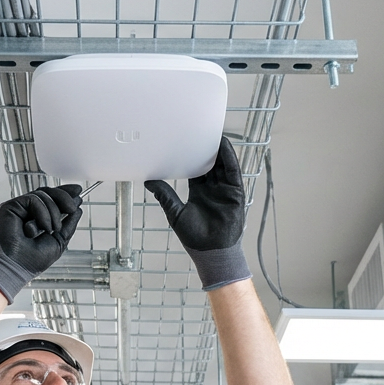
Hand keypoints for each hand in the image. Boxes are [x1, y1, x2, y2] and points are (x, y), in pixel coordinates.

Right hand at [0, 184, 83, 301]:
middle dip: (63, 197)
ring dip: (53, 212)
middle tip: (72, 207)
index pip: (51, 199)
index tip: (78, 191)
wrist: (18, 267)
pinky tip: (43, 227)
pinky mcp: (10, 207)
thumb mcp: (60, 240)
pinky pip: (33, 199)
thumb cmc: (33, 260)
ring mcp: (19, 209)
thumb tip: (77, 208)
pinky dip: (42, 212)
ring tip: (52, 229)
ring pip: (43, 195)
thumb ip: (69, 223)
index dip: (64, 193)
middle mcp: (27, 212)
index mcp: (38, 219)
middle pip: (48, 192)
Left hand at [144, 137, 250, 288]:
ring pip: (222, 165)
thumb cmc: (196, 238)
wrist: (212, 252)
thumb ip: (165, 196)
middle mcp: (212, 189)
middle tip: (199, 132)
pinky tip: (224, 147)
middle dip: (206, 149)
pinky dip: (229, 159)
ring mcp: (224, 190)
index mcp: (199, 192)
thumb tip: (149, 182)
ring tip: (212, 134)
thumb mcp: (175, 213)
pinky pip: (233, 172)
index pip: (195, 170)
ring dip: (219, 150)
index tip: (184, 143)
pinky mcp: (235, 193)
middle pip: (210, 164)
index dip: (191, 156)